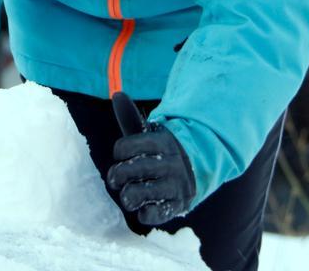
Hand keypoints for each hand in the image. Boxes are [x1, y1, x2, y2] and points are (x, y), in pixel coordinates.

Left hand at [106, 91, 196, 225]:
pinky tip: (143, 207)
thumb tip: (117, 94)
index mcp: (162, 142)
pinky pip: (154, 214)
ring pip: (139, 193)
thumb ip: (131, 118)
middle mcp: (170, 163)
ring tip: (128, 194)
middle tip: (116, 178)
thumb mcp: (149, 135)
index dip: (119, 151)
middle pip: (133, 169)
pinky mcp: (176, 206)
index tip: (121, 154)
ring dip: (127, 195)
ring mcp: (175, 185)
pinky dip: (144, 213)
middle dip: (117, 175)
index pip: (127, 146)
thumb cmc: (160, 153)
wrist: (193, 172)